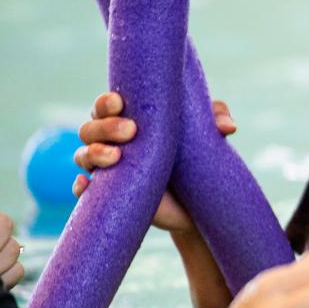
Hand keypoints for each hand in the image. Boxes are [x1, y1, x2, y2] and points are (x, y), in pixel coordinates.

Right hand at [73, 91, 235, 231]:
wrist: (198, 206)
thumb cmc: (197, 159)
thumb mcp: (206, 136)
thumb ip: (215, 119)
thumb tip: (227, 126)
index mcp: (130, 121)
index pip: (106, 106)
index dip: (107, 102)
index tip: (121, 102)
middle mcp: (113, 144)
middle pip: (90, 128)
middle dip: (105, 127)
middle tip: (131, 130)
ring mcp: (108, 171)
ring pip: (84, 155)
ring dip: (93, 153)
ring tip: (116, 157)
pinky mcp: (109, 196)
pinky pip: (84, 191)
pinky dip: (81, 187)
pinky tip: (87, 185)